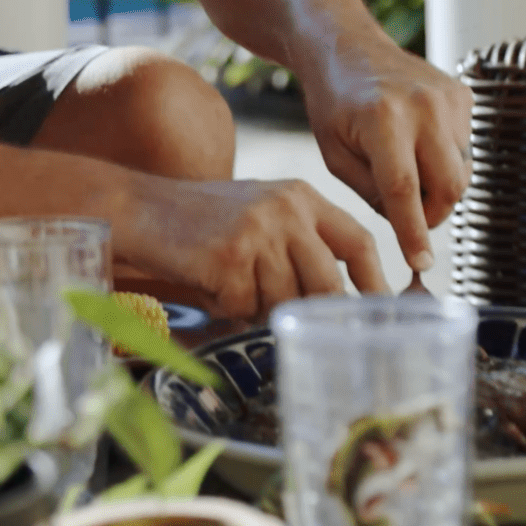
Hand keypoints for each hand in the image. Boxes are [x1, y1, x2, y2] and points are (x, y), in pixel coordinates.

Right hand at [119, 178, 387, 318]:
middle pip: (327, 282)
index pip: (358, 240)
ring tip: (232, 286)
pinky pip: (246, 306)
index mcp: (302, 197)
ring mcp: (259, 232)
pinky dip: (229, 307)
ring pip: (284, 300)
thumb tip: (341, 299)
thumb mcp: (263, 214)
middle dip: (317, 313)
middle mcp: (287, 210)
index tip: (383, 308)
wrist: (142, 209)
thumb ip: (302, 243)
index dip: (375, 279)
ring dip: (260, 307)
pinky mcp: (230, 257)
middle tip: (307, 328)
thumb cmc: (202, 220)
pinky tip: (211, 284)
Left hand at [297, 38, 474, 272]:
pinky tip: (417, 143)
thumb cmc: (333, 103)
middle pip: (448, 186)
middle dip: (431, 214)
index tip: (421, 263)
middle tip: (409, 218)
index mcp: (383, 119)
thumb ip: (372, 192)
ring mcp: (448, 97)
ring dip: (437, 186)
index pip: (404, 190)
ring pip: (461, 172)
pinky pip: (465, 148)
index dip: (413, 232)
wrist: (347, 46)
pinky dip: (444, 160)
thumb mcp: (335, 154)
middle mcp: (423, 105)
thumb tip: (409, 227)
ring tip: (405, 169)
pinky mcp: (463, 95)